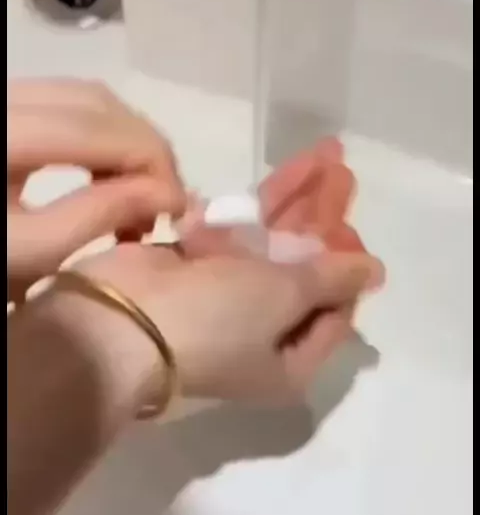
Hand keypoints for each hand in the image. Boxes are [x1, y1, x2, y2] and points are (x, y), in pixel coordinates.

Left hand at [7, 79, 184, 300]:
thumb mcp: (28, 252)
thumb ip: (98, 216)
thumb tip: (166, 194)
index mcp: (3, 134)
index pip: (98, 126)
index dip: (151, 160)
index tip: (178, 209)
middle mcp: (3, 99)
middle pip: (96, 101)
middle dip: (144, 148)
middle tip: (162, 205)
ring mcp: (3, 99)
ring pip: (85, 98)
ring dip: (125, 140)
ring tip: (137, 195)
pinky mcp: (5, 109)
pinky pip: (65, 105)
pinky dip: (100, 136)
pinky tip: (106, 175)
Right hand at [76, 140, 382, 402]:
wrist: (118, 321)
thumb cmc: (215, 320)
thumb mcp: (284, 299)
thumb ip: (329, 277)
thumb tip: (376, 273)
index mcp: (288, 361)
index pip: (333, 311)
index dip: (346, 266)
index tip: (349, 228)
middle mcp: (259, 333)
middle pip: (303, 270)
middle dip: (323, 219)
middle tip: (342, 170)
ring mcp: (224, 298)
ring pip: (270, 243)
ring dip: (297, 200)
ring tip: (328, 153)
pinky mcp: (193, 265)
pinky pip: (237, 230)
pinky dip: (258, 203)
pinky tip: (287, 170)